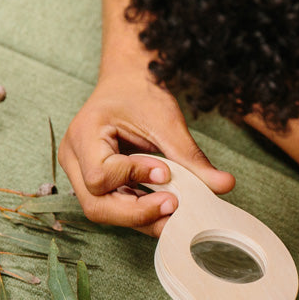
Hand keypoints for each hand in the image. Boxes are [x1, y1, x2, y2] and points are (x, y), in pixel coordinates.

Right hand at [59, 71, 234, 235]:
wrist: (128, 82)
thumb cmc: (140, 93)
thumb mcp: (167, 121)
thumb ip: (191, 157)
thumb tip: (224, 185)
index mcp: (83, 135)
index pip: (101, 176)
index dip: (134, 178)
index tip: (165, 171)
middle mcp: (74, 158)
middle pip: (97, 206)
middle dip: (138, 213)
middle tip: (174, 206)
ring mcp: (80, 174)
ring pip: (104, 213)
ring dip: (141, 217)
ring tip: (174, 209)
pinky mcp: (95, 184)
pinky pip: (114, 208)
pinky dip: (140, 212)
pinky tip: (164, 206)